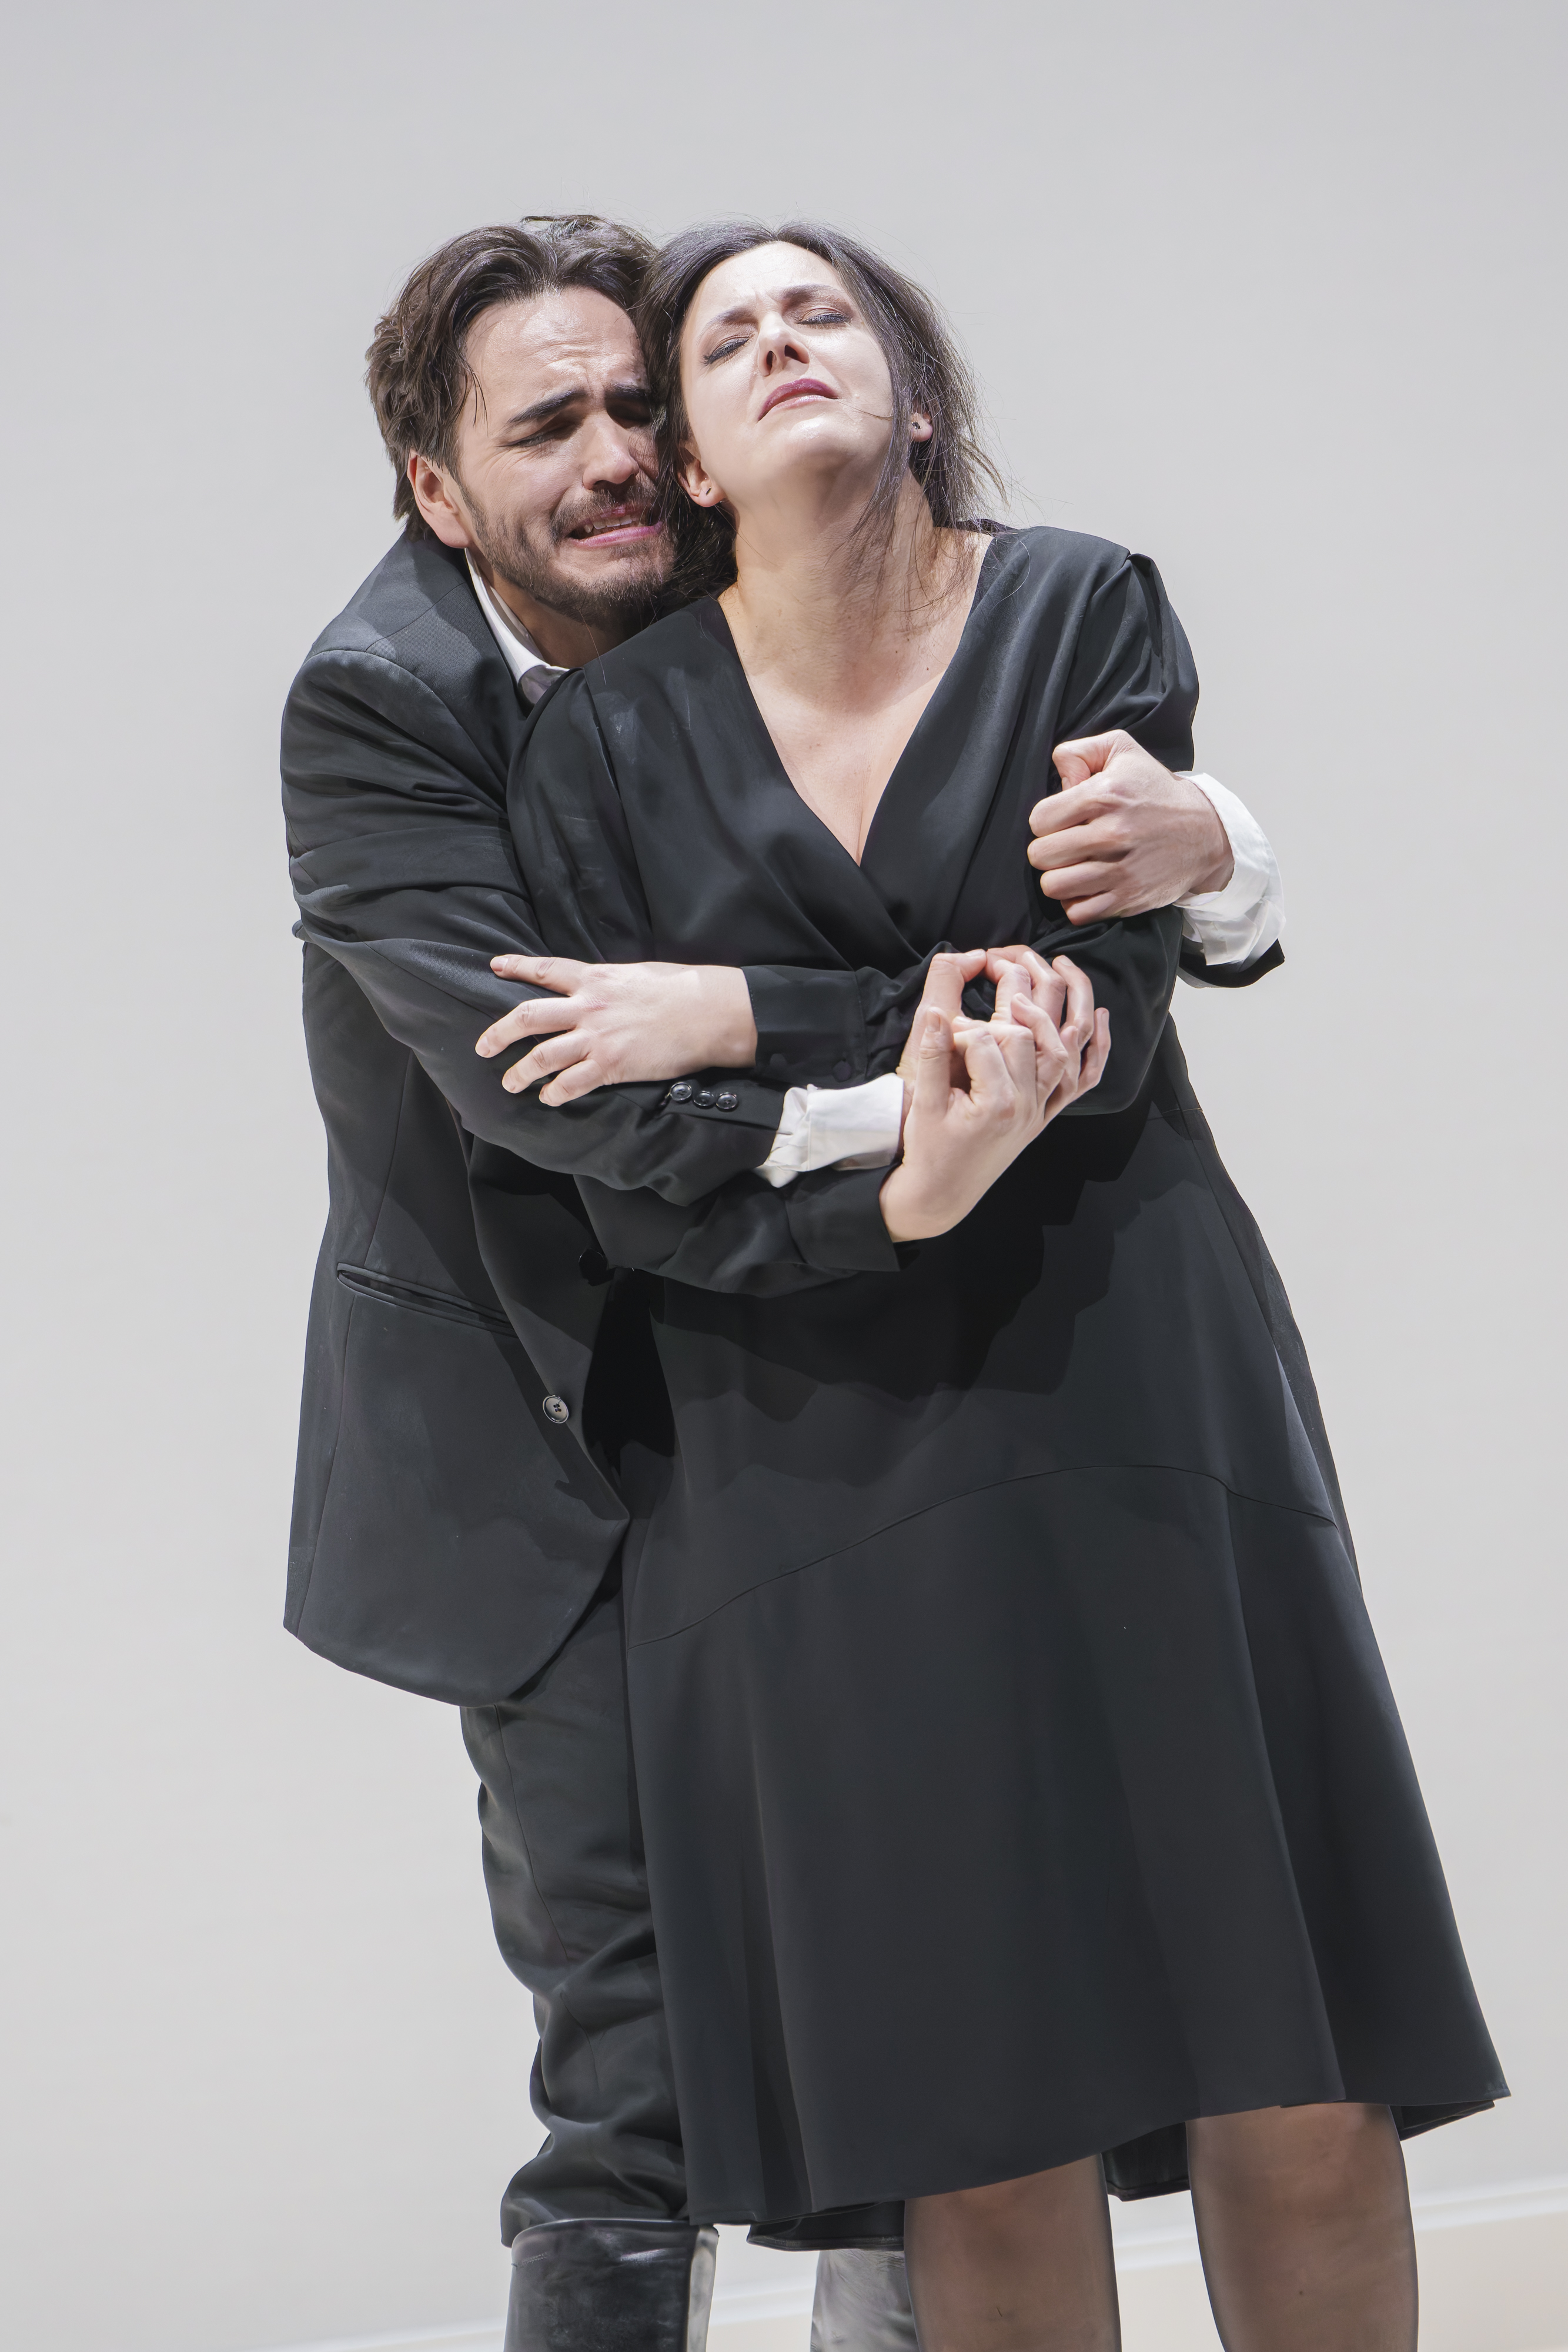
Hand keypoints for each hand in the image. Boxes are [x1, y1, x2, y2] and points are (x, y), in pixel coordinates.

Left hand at [477, 957, 757, 1104]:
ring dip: (520, 1072)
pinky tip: (548, 1098)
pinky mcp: (613, 1065)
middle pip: (528, 1017)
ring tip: (510, 1083)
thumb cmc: (682, 989)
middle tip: (482, 1047)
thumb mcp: (638, 974)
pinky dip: (555, 1093)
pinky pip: (572, 1083)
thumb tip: (598, 988)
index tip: (495, 966)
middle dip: (499, 1033)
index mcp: (595, 978)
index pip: (545, 969)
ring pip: (542, 1056)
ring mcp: (598, 1038)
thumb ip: (609, 983)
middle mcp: (588, 1006)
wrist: (710, 1012)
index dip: (516, 967)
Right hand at [879, 962, 1106, 1242]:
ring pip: (1069, 1047)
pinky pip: (1081, 1080)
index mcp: (998, 1101)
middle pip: (1035, 1032)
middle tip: (1000, 959)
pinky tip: (1099, 1017)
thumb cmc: (928, 1149)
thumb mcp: (923, 1101)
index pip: (991, 1037)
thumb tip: (938, 1009)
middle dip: (1019, 988)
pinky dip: (1096, 1049)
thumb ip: (932, 1054)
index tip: (943, 1024)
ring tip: (1059, 964)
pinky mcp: (1046, 1115)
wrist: (942, 1193)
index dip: (965, 1022)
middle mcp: (1030, 1104)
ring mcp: (1042, 1109)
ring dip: (1072, 1003)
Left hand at [1026, 730, 1232, 922]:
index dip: (1046, 821)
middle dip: (1048, 850)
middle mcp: (1112, 834)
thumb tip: (1058, 774)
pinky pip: (1077, 912)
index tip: (1063, 821)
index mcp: (1105, 795)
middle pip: (1040, 855)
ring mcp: (1120, 870)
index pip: (1039, 820)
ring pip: (1053, 887)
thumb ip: (1079, 752)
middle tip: (1067, 846)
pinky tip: (1087, 887)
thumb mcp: (1122, 751)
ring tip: (1073, 867)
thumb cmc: (1156, 791)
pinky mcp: (1128, 898)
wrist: (1204, 832)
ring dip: (1058, 878)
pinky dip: (1076, 903)